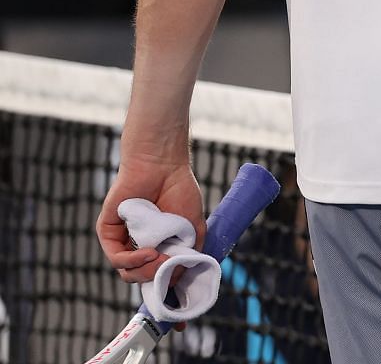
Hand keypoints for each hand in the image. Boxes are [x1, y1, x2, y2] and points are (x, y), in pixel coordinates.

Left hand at [98, 154, 202, 283]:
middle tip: (170, 265)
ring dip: (146, 271)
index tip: (180, 294)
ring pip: (127, 272)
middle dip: (157, 278)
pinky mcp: (107, 232)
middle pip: (141, 278)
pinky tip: (148, 253)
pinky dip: (132, 261)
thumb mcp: (193, 229)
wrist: (163, 166)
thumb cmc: (180, 191)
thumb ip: (187, 255)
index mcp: (158, 245)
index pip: (157, 275)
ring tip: (160, 258)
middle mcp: (138, 245)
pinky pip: (115, 257)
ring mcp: (122, 239)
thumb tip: (177, 280)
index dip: (167, 285)